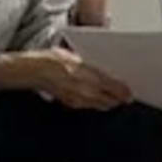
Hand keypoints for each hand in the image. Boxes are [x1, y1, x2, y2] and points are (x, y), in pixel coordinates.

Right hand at [0, 50, 131, 110]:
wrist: (31, 71)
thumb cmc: (50, 59)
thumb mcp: (74, 54)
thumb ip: (89, 63)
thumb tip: (101, 68)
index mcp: (88, 74)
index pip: (113, 87)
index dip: (124, 92)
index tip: (130, 93)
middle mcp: (85, 89)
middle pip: (109, 100)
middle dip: (118, 99)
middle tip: (125, 96)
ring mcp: (78, 99)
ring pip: (100, 106)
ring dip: (108, 103)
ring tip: (113, 99)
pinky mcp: (70, 104)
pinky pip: (89, 107)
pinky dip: (95, 104)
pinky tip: (96, 99)